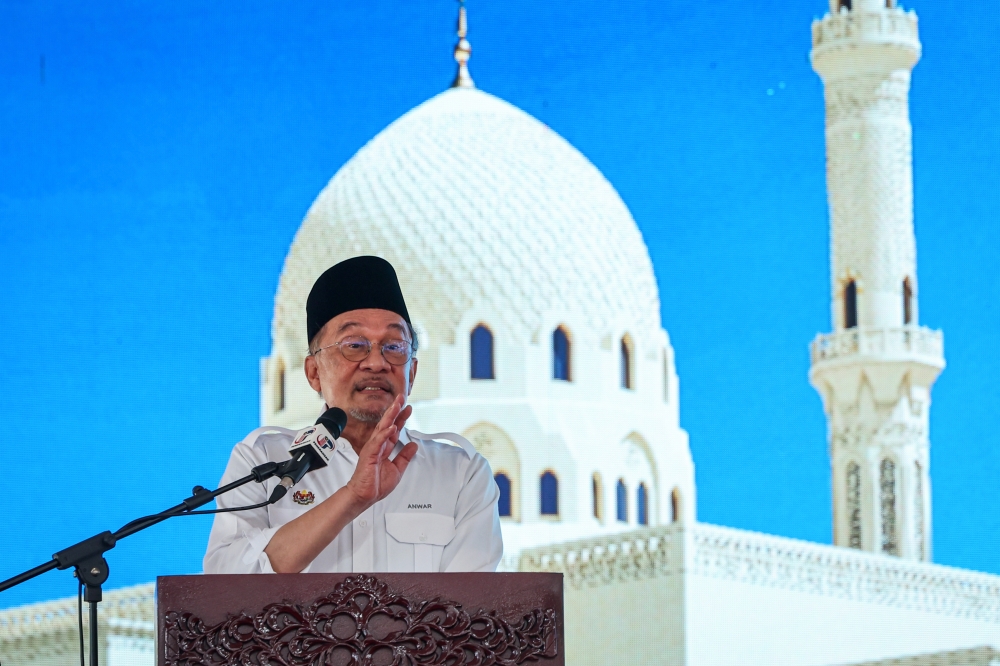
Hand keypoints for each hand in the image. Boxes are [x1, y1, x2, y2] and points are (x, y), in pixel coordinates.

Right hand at [344, 394, 417, 508]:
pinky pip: (377, 442)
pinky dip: (384, 434)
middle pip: (388, 424)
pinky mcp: (369, 455)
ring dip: (390, 417)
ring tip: (397, 406)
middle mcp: (378, 446)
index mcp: (384, 448)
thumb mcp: (397, 469)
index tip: (408, 408)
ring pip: (382, 429)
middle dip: (395, 411)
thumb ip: (405, 456)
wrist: (364, 496)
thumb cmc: (375, 484)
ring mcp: (373, 449)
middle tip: (401, 398)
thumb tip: (414, 445)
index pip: (394, 429)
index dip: (401, 418)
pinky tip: (391, 427)